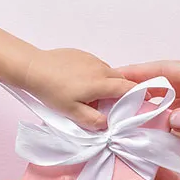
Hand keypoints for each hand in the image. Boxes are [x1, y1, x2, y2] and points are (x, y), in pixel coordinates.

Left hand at [16, 48, 135, 129]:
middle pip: (121, 79)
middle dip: (123, 91)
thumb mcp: (72, 112)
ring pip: (108, 72)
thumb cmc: (52, 91)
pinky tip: (81, 83)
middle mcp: (100, 69)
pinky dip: (96, 75)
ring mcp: (91, 59)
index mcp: (101, 83)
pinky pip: (96, 66)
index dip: (139, 94)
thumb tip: (108, 124)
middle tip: (115, 104)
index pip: (127, 88)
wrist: (33, 68)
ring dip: (108, 83)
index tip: (146, 99)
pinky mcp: (82, 54)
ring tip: (94, 95)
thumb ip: (93, 120)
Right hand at [119, 60, 179, 146]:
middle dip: (139, 94)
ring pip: (174, 106)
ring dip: (154, 114)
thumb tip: (171, 120)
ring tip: (128, 124)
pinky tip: (160, 139)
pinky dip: (173, 130)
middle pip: (165, 88)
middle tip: (113, 105)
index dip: (138, 73)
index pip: (166, 71)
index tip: (112, 76)